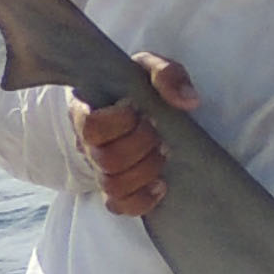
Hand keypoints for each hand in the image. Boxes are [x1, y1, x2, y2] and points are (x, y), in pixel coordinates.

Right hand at [75, 54, 198, 215]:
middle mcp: (87, 142)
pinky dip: (142, 201)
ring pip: (113, 185)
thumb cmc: (140, 83)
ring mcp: (100, 167)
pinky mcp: (116, 186)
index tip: (138, 109)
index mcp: (87, 110)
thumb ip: (167, 73)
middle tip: (158, 131)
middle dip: (142, 146)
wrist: (140, 103)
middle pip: (107, 160)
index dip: (119, 123)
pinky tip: (162, 185)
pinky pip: (119, 206)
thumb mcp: (152, 66)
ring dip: (146, 171)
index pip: (90, 127)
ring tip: (164, 153)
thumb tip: (186, 102)